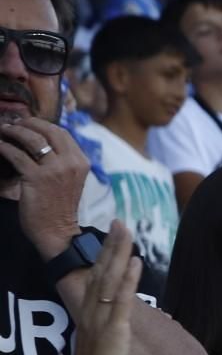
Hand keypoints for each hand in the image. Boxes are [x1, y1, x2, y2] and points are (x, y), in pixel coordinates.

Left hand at [0, 117, 90, 258]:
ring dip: (14, 132)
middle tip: (13, 124)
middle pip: (48, 131)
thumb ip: (62, 161)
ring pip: (32, 140)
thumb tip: (41, 141)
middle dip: (28, 124)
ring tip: (3, 131)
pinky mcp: (36, 178)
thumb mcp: (70, 179)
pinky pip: (16, 155)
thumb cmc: (60, 207)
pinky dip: (4, 147)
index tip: (28, 124)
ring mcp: (54, 170)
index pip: (62, 133)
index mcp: (81, 162)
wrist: (57, 231)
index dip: (42, 124)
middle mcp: (71, 163)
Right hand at [64, 222, 142, 354]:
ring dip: (118, 253)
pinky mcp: (114, 331)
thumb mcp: (100, 347)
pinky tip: (136, 262)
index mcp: (87, 317)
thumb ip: (106, 332)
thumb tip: (117, 325)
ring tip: (125, 230)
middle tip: (118, 221)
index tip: (111, 237)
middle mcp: (90, 314)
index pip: (95, 279)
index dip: (103, 257)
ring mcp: (101, 320)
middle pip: (100, 272)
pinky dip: (129, 279)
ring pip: (109, 279)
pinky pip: (122, 300)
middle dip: (109, 246)